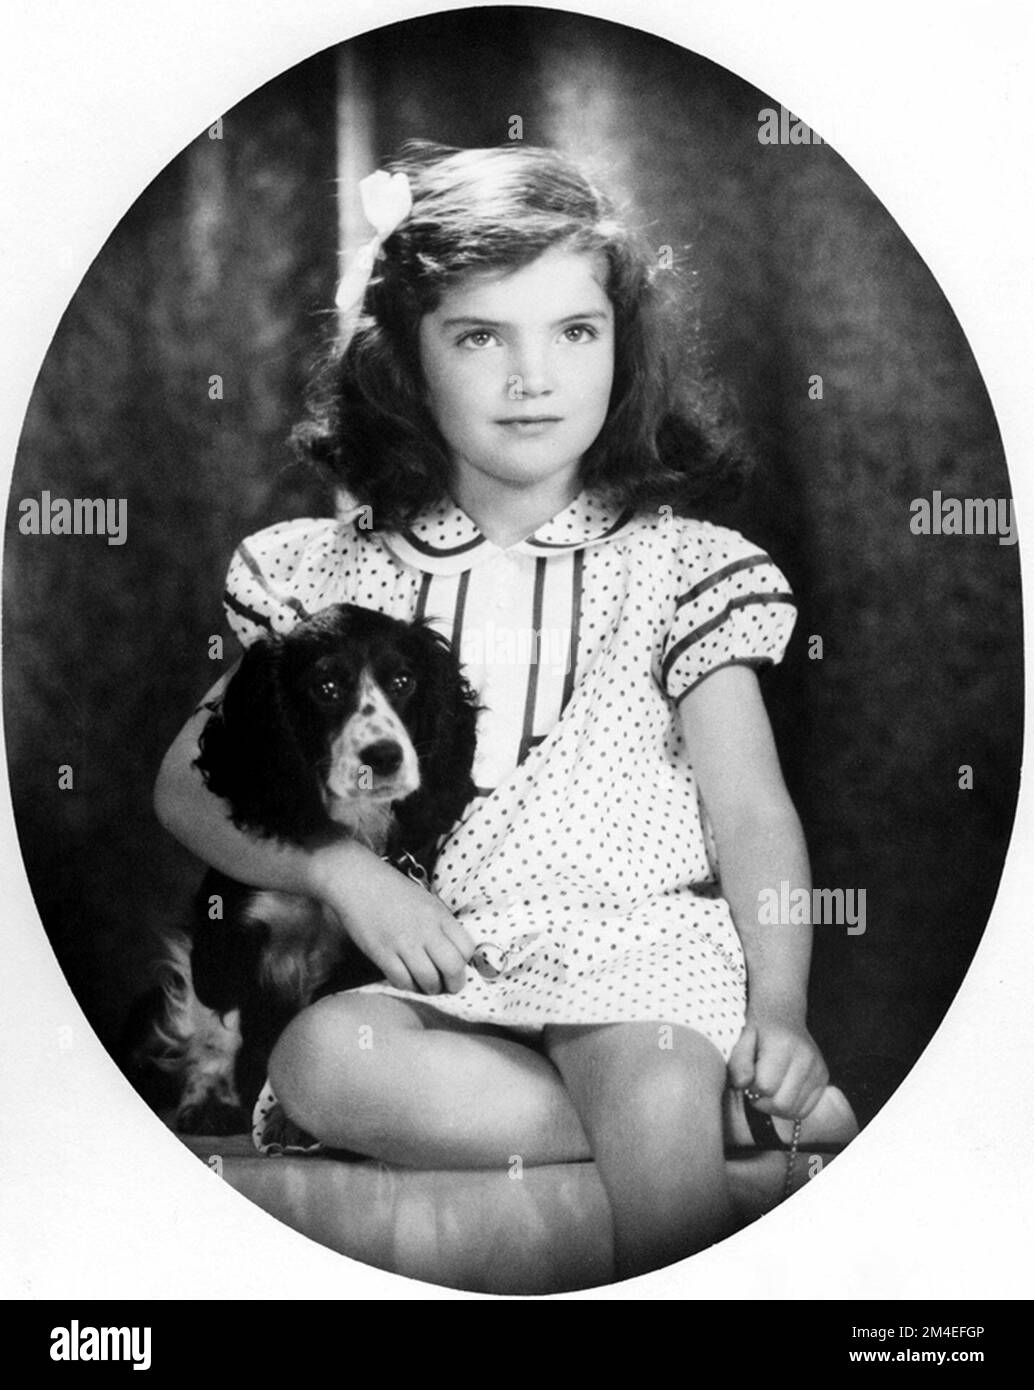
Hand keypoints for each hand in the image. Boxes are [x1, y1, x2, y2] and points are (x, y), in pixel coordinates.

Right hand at [310, 845, 474, 995]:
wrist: (357, 880)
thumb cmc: (391, 889)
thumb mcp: (425, 900)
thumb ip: (440, 924)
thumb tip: (453, 952)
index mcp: (439, 914)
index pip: (467, 948)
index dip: (465, 962)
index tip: (458, 965)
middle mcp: (425, 929)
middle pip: (453, 968)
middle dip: (454, 984)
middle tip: (448, 986)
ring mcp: (403, 942)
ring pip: (429, 980)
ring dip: (431, 989)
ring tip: (427, 986)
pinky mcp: (382, 953)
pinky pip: (402, 981)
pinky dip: (407, 986)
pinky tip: (406, 979)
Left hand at [728, 1004, 828, 1119]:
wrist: (782, 1014)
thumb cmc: (758, 1028)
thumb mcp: (741, 1038)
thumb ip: (738, 1062)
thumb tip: (742, 1086)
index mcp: (783, 1045)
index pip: (765, 1086)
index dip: (750, 1086)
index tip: (748, 1076)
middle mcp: (806, 1058)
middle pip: (782, 1103)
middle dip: (763, 1101)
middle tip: (756, 1086)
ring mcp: (818, 1068)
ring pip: (794, 1111)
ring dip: (775, 1107)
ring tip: (768, 1088)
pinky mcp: (823, 1078)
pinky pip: (805, 1110)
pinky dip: (789, 1108)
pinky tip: (780, 1092)